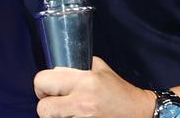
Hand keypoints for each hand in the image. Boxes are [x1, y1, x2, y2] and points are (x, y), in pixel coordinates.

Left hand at [35, 57, 155, 117]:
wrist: (138, 113)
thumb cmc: (119, 91)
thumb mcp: (99, 68)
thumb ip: (76, 66)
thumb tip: (56, 69)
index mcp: (84, 81)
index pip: (42, 81)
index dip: (42, 85)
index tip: (49, 88)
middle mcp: (81, 102)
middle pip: (42, 108)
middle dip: (46, 104)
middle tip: (56, 102)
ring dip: (56, 116)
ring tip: (70, 110)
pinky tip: (76, 116)